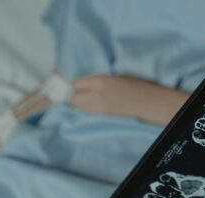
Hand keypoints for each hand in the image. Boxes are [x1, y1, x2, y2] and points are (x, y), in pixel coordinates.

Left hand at [70, 75, 189, 125]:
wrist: (147, 101)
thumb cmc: (135, 84)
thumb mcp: (113, 76)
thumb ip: (95, 78)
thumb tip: (77, 80)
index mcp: (100, 81)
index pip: (73, 82)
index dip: (65, 81)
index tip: (57, 78)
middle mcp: (96, 95)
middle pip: (71, 96)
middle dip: (67, 92)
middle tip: (64, 88)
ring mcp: (98, 107)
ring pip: (76, 104)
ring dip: (73, 100)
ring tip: (73, 95)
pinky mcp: (102, 114)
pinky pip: (84, 110)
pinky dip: (80, 106)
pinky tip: (83, 102)